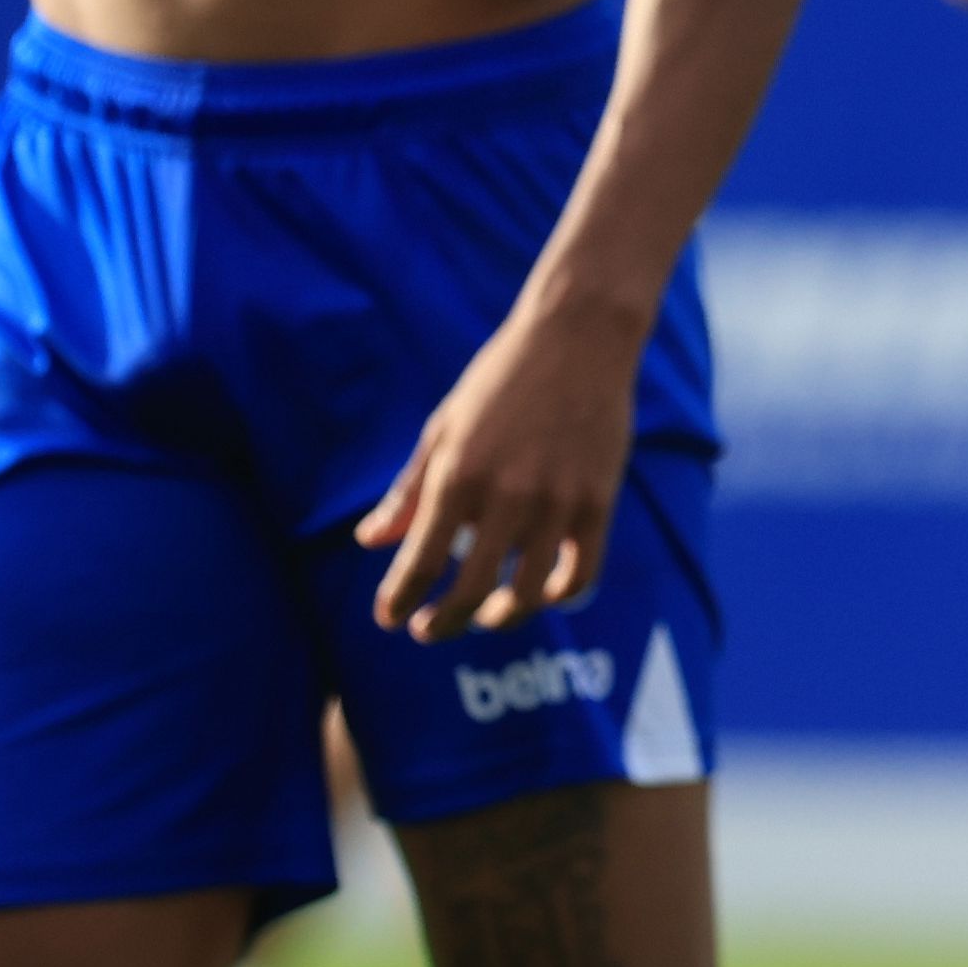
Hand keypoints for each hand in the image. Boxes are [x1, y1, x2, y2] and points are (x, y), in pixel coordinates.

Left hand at [359, 292, 642, 639]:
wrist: (579, 337)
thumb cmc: (501, 379)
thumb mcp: (445, 428)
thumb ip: (408, 490)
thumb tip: (369, 541)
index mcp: (458, 477)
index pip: (419, 565)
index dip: (398, 602)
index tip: (390, 618)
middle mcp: (506, 497)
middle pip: (468, 593)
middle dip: (441, 624)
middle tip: (427, 630)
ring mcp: (556, 503)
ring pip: (526, 595)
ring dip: (498, 619)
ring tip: (484, 616)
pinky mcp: (598, 501)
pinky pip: (580, 575)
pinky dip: (558, 598)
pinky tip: (540, 594)